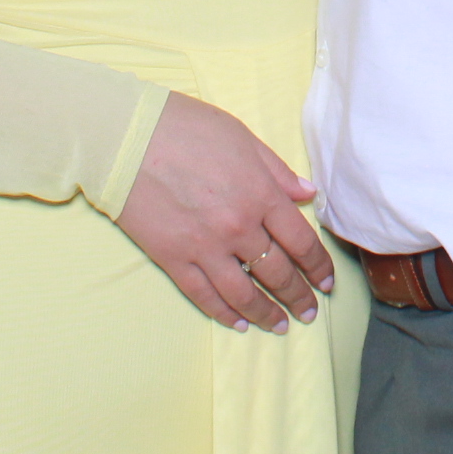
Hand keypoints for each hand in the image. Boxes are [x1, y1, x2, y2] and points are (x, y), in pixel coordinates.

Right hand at [113, 91, 337, 331]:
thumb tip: (308, 193)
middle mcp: (238, 227)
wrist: (125, 138)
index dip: (318, 266)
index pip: (301, 241)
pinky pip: (205, 296)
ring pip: (245, 294)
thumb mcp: (242, 137)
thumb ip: (277, 170)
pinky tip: (239, 322)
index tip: (326, 282)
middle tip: (309, 312)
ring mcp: (205, 247)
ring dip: (267, 314)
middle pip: (278, 273)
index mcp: (261, 193)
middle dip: (298, 297)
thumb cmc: (185, 127)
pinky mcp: (173, 259)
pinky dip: (225, 314)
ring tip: (280, 326)